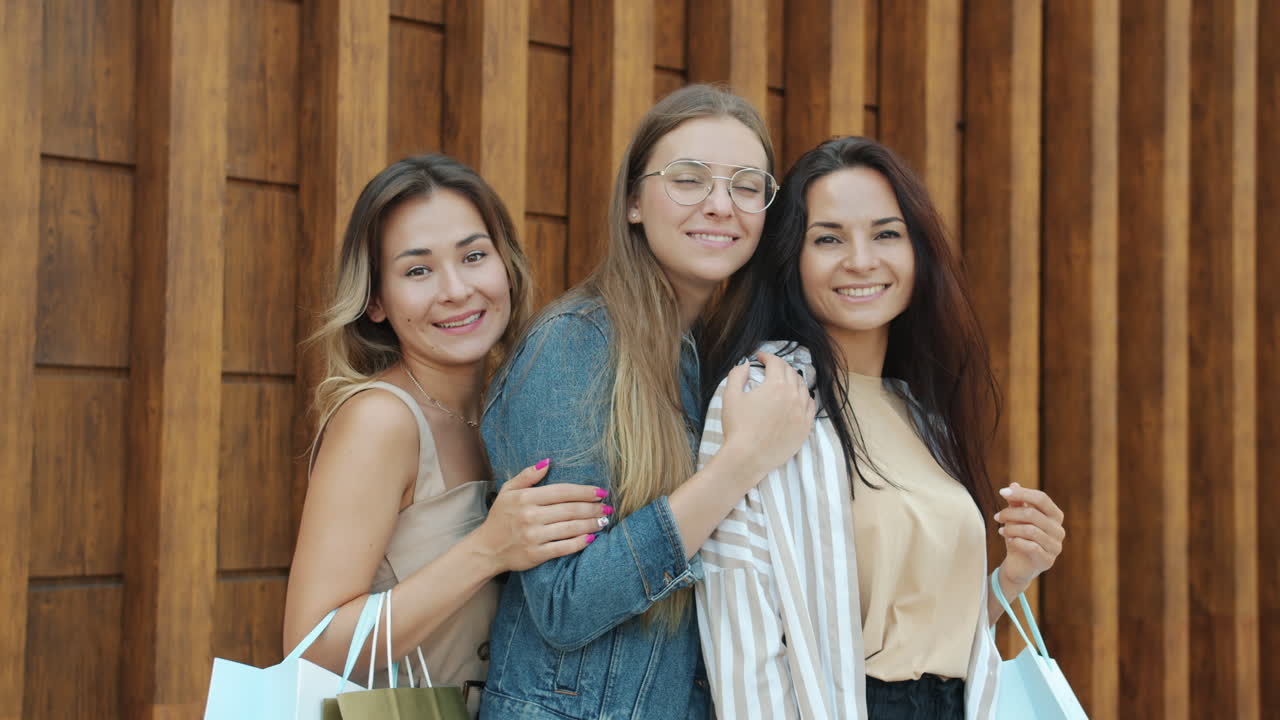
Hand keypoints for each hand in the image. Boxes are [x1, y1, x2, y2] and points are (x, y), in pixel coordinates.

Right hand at [471, 460, 608, 572]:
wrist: (486, 549)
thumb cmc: (500, 517)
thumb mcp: (508, 491)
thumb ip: (527, 475)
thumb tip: (548, 462)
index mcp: (525, 498)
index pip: (562, 491)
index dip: (584, 491)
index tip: (601, 492)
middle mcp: (530, 516)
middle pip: (570, 510)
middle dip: (593, 508)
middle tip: (608, 507)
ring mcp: (534, 536)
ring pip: (570, 528)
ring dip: (591, 524)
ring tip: (604, 521)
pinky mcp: (536, 554)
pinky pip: (564, 547)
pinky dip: (580, 542)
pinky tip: (591, 538)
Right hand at [719, 351, 816, 480]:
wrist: (747, 458)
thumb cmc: (737, 427)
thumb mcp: (730, 396)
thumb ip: (738, 374)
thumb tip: (746, 363)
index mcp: (776, 385)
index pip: (776, 362)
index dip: (767, 356)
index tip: (760, 357)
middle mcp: (793, 396)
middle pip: (791, 372)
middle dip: (780, 367)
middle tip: (770, 369)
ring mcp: (802, 412)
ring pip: (803, 387)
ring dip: (793, 380)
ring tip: (783, 382)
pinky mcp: (805, 427)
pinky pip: (810, 406)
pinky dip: (804, 398)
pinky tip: (797, 399)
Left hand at [994, 482, 1064, 589]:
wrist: (1019, 565)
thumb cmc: (1019, 537)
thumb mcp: (1016, 519)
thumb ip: (1016, 503)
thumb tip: (1013, 484)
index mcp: (1055, 515)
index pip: (1041, 498)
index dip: (1022, 494)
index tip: (1001, 492)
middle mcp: (1059, 530)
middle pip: (1033, 514)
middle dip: (1010, 513)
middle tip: (996, 517)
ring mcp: (1056, 546)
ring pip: (1031, 530)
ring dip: (1011, 528)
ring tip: (1001, 530)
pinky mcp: (1048, 560)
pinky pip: (1032, 547)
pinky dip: (1016, 541)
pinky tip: (1009, 540)